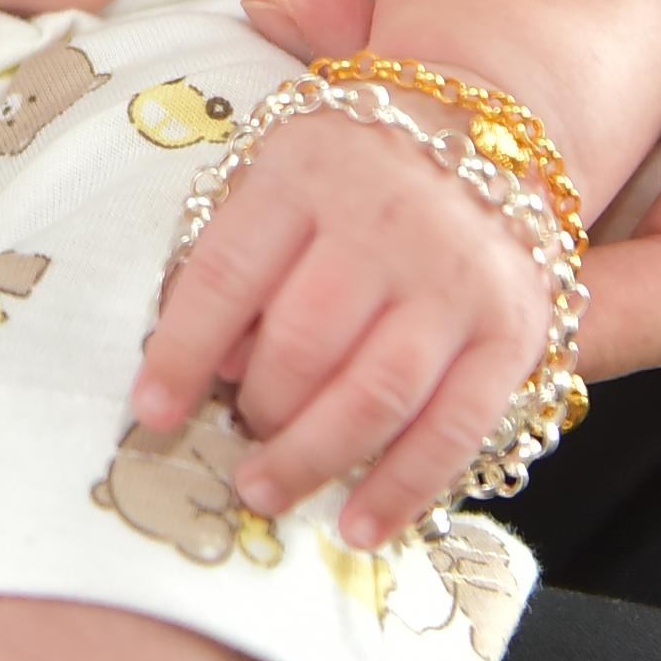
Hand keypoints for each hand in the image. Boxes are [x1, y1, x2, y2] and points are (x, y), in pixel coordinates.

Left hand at [133, 107, 549, 543]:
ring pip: (375, 393)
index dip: (182, 351)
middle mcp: (388, 224)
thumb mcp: (279, 174)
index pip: (228, 274)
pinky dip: (404, 487)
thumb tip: (217, 368)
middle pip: (304, 342)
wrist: (486, 134)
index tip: (150, 410)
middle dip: (259, 409)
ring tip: (266, 490)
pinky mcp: (510, 333)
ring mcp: (455, 282)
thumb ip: (239, 254)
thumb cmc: (352, 171)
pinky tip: (360, 526)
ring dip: (312, 458)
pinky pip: (454, 427)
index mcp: (307, 173)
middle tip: (240, 438)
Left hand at [238, 0, 660, 378]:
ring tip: (291, 21)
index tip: (435, 307)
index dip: (570, 315)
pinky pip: (519, 53)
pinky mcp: (633, 27)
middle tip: (312, 170)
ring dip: (419, 92)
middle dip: (456, 203)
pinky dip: (430, 7)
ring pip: (542, 138)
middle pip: (603, 226)